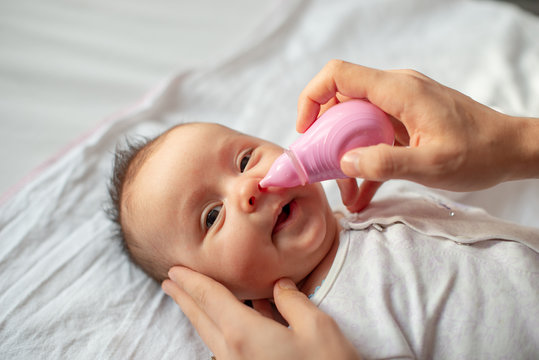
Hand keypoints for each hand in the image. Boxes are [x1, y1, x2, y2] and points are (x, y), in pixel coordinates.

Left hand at [162, 266, 360, 359]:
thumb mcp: (317, 328)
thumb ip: (293, 301)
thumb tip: (279, 285)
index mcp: (244, 335)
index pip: (210, 299)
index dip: (192, 281)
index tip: (175, 270)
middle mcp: (233, 355)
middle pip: (201, 319)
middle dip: (184, 298)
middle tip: (170, 283)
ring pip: (209, 336)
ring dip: (196, 314)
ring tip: (188, 299)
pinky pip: (224, 348)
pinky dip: (217, 329)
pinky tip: (228, 322)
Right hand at [298, 60, 538, 197]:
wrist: (511, 149)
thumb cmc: (479, 153)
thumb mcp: (431, 164)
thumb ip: (385, 163)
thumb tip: (344, 163)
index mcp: (398, 91)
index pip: (338, 76)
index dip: (312, 98)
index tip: (306, 131)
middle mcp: (395, 90)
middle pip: (341, 101)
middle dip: (326, 136)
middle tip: (324, 169)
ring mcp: (400, 105)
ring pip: (355, 121)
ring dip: (345, 153)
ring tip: (346, 190)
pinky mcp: (405, 121)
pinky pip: (372, 134)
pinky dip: (363, 159)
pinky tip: (361, 193)